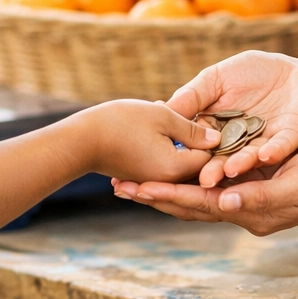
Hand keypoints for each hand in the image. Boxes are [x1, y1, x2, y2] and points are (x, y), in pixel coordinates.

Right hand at [74, 99, 217, 182]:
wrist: (80, 140)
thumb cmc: (121, 123)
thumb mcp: (162, 116)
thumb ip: (192, 129)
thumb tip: (217, 139)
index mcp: (176, 168)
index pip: (211, 157)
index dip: (214, 136)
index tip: (209, 117)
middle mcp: (168, 182)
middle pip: (197, 164)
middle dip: (196, 140)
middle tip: (189, 118)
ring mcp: (155, 182)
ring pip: (180, 163)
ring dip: (180, 143)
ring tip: (170, 117)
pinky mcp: (144, 178)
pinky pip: (164, 165)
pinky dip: (166, 148)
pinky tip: (157, 127)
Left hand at [123, 147, 297, 235]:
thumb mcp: (296, 182)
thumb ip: (260, 193)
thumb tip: (223, 200)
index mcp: (250, 210)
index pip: (197, 204)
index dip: (163, 195)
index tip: (133, 187)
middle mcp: (244, 211)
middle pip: (189, 206)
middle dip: (154, 195)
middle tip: (117, 185)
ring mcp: (249, 203)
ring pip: (197, 198)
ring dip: (166, 191)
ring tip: (134, 181)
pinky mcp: (254, 190)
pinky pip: (213, 188)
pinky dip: (189, 182)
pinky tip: (175, 172)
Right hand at [163, 51, 297, 185]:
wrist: (292, 70)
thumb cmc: (250, 72)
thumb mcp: (215, 79)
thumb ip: (193, 96)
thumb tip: (162, 109)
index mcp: (217, 131)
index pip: (200, 147)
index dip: (190, 157)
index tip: (175, 168)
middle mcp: (239, 143)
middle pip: (224, 158)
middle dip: (214, 169)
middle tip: (204, 182)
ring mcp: (265, 141)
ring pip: (251, 155)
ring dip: (241, 164)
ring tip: (231, 171)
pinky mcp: (291, 135)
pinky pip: (283, 144)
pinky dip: (275, 150)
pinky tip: (266, 155)